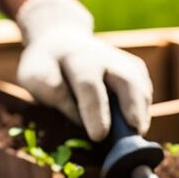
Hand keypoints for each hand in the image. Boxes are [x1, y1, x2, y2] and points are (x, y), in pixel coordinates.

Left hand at [14, 0, 152, 141]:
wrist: (61, 41)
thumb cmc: (45, 67)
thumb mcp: (33, 75)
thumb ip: (51, 92)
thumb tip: (76, 115)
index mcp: (77, 59)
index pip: (90, 86)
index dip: (95, 112)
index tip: (98, 136)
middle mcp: (106, 57)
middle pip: (127, 81)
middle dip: (132, 108)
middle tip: (134, 134)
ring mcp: (123, 61)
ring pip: (140, 85)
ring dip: (141, 111)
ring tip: (135, 134)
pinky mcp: (134, 68)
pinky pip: (144, 88)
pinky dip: (143, 107)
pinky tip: (134, 123)